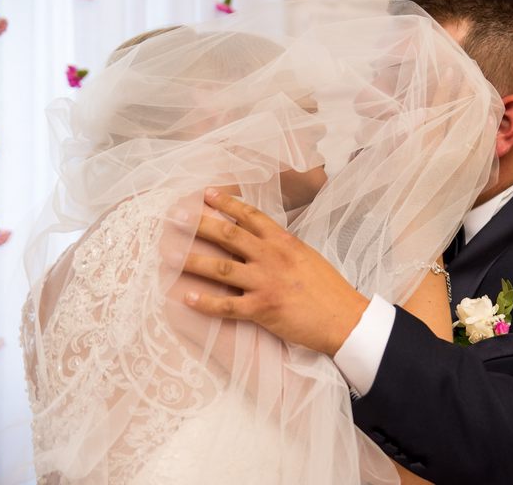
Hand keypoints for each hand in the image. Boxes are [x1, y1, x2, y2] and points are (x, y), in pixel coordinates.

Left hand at [182, 188, 369, 355]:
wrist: (345, 318)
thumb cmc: (329, 288)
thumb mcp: (307, 256)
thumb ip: (282, 247)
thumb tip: (262, 240)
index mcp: (284, 241)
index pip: (250, 216)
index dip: (226, 203)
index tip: (206, 194)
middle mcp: (271, 257)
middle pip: (228, 235)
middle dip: (198, 225)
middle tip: (174, 218)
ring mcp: (265, 282)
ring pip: (220, 268)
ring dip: (192, 261)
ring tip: (168, 255)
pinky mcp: (263, 309)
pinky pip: (227, 305)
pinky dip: (205, 302)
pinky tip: (186, 297)